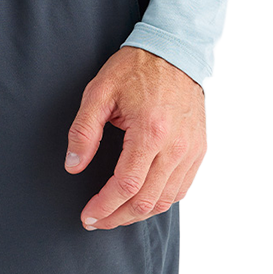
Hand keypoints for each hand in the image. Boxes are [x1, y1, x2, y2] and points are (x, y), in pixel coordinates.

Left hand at [64, 46, 206, 229]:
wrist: (176, 52)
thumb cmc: (136, 69)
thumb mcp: (99, 92)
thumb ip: (84, 131)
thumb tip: (74, 166)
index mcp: (150, 131)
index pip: (125, 185)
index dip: (104, 207)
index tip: (87, 216)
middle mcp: (176, 146)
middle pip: (146, 200)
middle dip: (117, 217)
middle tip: (96, 221)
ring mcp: (191, 150)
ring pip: (165, 200)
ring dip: (137, 214)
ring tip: (113, 215)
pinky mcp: (198, 150)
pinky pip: (180, 188)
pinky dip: (159, 201)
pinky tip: (139, 201)